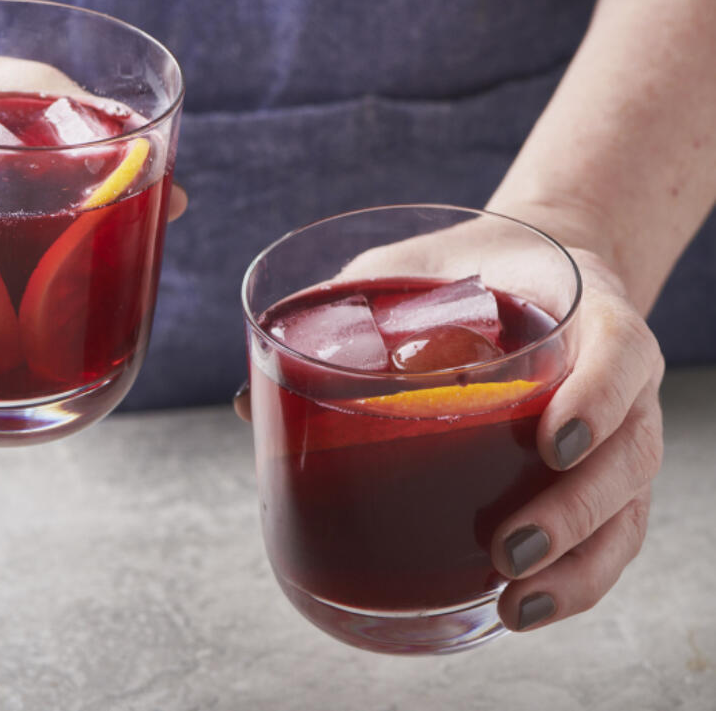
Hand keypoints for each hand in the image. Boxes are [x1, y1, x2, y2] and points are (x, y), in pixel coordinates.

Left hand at [234, 234, 663, 631]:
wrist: (525, 271)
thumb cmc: (460, 271)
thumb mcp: (401, 272)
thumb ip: (338, 315)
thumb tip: (250, 403)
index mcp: (585, 310)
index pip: (618, 351)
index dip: (597, 398)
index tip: (548, 441)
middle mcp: (615, 377)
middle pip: (628, 451)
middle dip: (572, 509)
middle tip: (505, 545)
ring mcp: (616, 430)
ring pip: (625, 507)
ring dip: (576, 562)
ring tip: (514, 601)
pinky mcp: (600, 472)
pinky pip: (610, 533)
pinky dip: (576, 577)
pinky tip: (521, 607)